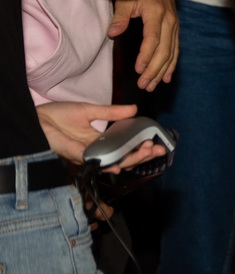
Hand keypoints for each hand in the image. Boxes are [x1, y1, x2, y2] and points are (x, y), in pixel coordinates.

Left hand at [35, 102, 167, 171]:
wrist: (37, 118)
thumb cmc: (59, 115)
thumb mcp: (90, 110)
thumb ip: (112, 112)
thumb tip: (134, 109)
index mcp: (100, 140)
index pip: (124, 147)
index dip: (140, 146)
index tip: (156, 141)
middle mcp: (96, 150)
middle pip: (123, 158)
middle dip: (143, 155)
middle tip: (158, 149)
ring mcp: (87, 155)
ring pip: (113, 163)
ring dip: (131, 159)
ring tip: (147, 151)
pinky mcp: (77, 155)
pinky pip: (95, 163)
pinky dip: (109, 164)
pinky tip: (121, 163)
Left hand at [111, 0, 178, 89]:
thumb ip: (120, 17)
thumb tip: (112, 34)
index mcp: (156, 14)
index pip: (152, 39)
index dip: (146, 56)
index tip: (138, 70)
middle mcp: (170, 21)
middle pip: (165, 50)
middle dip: (154, 69)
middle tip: (144, 85)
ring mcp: (175, 24)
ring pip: (172, 52)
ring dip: (163, 70)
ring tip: (153, 85)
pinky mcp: (175, 27)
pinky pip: (176, 48)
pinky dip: (172, 63)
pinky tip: (167, 76)